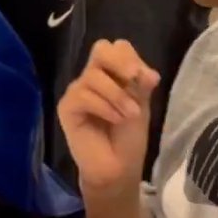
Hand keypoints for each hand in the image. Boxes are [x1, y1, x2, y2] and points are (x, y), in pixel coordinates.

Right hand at [59, 40, 159, 194]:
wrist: (117, 170)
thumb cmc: (128, 139)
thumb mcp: (140, 108)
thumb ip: (141, 87)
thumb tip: (149, 73)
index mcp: (111, 75)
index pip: (116, 48)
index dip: (132, 57)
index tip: (148, 79)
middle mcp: (92, 78)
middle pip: (101, 48)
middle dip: (121, 62)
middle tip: (135, 79)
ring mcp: (78, 91)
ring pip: (93, 75)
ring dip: (117, 94)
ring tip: (130, 115)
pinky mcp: (67, 107)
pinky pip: (83, 95)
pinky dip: (104, 106)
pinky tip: (114, 120)